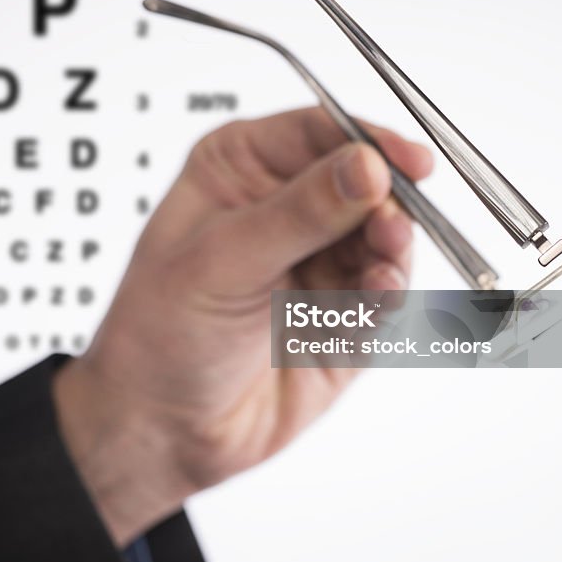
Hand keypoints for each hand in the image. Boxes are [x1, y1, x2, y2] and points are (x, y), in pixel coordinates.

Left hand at [53, 106, 432, 545]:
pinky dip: (389, 291)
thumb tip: (364, 167)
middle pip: (364, 180)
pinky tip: (377, 296)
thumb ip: (298, 214)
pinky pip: (385, 290)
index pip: (318, 132)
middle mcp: (285, 208)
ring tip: (384, 258)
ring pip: (383, 234)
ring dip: (393, 246)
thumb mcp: (220, 262)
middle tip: (391, 221)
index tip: (404, 161)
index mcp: (241, 171)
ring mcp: (319, 260)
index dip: (366, 139)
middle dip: (386, 199)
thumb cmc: (158, 334)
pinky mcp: (345, 313)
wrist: (161, 429)